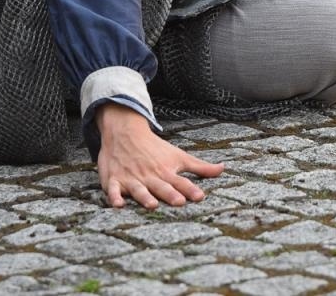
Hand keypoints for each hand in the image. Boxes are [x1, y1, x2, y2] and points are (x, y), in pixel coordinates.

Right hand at [94, 104, 222, 208]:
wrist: (125, 131)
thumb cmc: (155, 148)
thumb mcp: (178, 155)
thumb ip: (200, 167)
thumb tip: (222, 169)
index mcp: (165, 171)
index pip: (180, 182)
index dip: (190, 189)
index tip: (200, 196)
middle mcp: (150, 175)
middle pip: (161, 186)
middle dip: (170, 194)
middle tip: (179, 202)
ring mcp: (132, 178)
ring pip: (139, 189)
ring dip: (145, 197)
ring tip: (152, 204)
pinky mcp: (114, 180)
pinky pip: (113, 189)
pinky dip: (114, 196)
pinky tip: (117, 204)